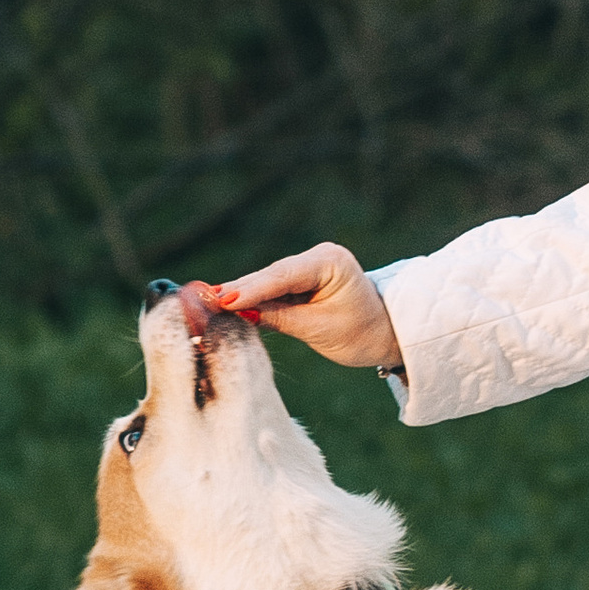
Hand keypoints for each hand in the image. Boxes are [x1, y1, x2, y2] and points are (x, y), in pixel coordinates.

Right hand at [209, 243, 403, 375]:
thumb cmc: (360, 333)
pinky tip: (224, 303)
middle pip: (271, 275)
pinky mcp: (300, 279)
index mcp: (332, 262)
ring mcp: (308, 266)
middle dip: (239, 289)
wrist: (385, 333)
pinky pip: (272, 289)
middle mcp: (318, 256)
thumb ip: (280, 318)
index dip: (251, 288)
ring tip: (207, 302)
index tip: (223, 299)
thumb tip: (240, 313)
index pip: (284, 275)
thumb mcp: (319, 329)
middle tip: (204, 299)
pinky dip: (253, 298)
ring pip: (268, 281)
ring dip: (240, 293)